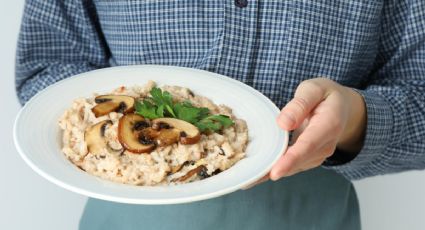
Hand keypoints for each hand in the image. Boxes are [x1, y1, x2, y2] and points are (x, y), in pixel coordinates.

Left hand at [246, 78, 366, 187]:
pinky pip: (292, 165)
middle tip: (250, 180)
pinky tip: (257, 173)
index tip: (275, 172)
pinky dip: (275, 168)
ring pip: (293, 166)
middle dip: (274, 170)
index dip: (290, 159)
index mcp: (329, 124)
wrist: (342, 107)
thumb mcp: (313, 89)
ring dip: (271, 172)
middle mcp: (326, 144)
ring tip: (248, 179)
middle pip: (298, 161)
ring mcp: (319, 154)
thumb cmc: (324, 95)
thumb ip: (300, 104)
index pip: (308, 145)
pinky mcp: (310, 158)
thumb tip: (283, 123)